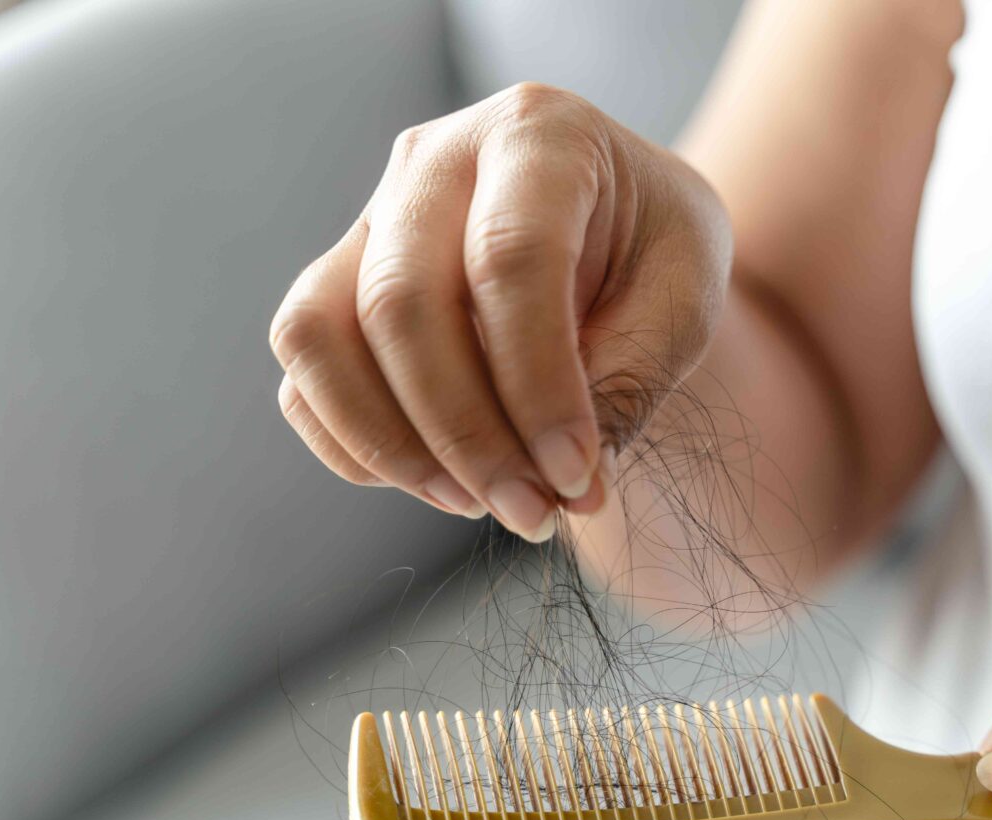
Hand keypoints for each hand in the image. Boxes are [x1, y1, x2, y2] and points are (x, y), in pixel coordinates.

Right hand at [269, 83, 730, 539]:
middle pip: (402, 302)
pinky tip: (436, 483)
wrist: (620, 226)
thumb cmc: (657, 254)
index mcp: (539, 134)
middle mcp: (435, 159)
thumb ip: (631, 377)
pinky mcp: (335, 280)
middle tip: (533, 514)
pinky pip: (304, 371)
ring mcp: (370, 218)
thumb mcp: (686, 298)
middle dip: (468, 434)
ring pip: (320, 333)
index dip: (538, 386)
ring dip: (393, 444)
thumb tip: (565, 486)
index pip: (511, 259)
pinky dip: (352, 443)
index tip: (577, 478)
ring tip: (478, 505)